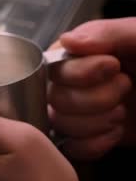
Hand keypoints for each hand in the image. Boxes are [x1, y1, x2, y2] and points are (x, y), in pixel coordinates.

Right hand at [49, 18, 135, 159]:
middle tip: (126, 91)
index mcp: (91, 50)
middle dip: (93, 100)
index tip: (114, 67)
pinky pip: (71, 147)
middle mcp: (81, 79)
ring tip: (123, 114)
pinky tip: (116, 134)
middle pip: (54, 96)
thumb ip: (110, 33)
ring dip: (94, 123)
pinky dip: (93, 144)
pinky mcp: (95, 136)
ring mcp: (86, 110)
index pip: (55, 64)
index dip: (80, 72)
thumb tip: (68, 42)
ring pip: (59, 122)